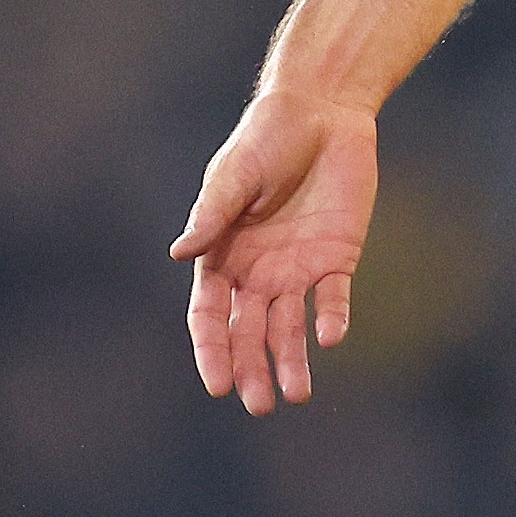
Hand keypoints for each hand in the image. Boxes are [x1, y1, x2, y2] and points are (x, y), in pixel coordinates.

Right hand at [170, 87, 377, 413]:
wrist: (322, 111)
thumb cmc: (265, 140)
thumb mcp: (234, 175)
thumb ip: (212, 215)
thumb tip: (178, 253)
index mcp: (222, 256)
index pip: (209, 316)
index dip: (212, 351)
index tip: (218, 386)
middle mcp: (257, 272)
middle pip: (250, 332)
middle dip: (252, 369)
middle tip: (259, 404)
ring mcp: (298, 268)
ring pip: (291, 326)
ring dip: (292, 360)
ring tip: (296, 394)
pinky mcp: (337, 256)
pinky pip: (333, 297)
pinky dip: (332, 318)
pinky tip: (330, 337)